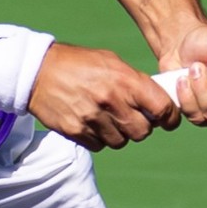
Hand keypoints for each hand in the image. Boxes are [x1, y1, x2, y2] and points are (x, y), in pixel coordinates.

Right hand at [28, 43, 179, 148]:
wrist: (37, 71)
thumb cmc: (78, 64)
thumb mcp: (111, 62)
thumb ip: (135, 82)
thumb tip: (157, 101)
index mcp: (124, 80)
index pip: (162, 108)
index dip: (169, 117)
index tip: (168, 119)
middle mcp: (110, 101)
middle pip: (143, 131)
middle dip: (141, 127)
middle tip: (131, 117)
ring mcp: (92, 118)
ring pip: (121, 141)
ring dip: (119, 134)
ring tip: (107, 118)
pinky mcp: (76, 131)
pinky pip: (100, 146)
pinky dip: (99, 138)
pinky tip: (92, 122)